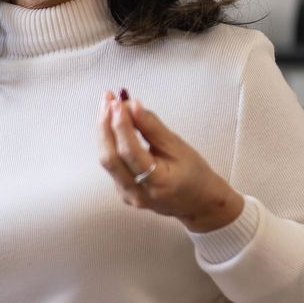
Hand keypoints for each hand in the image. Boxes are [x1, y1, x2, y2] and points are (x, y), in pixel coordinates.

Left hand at [96, 90, 243, 232]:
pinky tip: (112, 125)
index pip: (129, 153)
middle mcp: (138, 193)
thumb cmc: (195, 175)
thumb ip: (152, 127)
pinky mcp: (123, 191)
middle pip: (110, 158)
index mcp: (157, 183)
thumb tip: (133, 106)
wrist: (199, 202)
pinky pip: (111, 164)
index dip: (121, 126)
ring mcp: (128, 195)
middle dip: (105, 125)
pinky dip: (109, 142)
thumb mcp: (178, 146)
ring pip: (107, 161)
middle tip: (108, 100)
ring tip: (108, 106)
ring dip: (104, 131)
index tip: (118, 103)